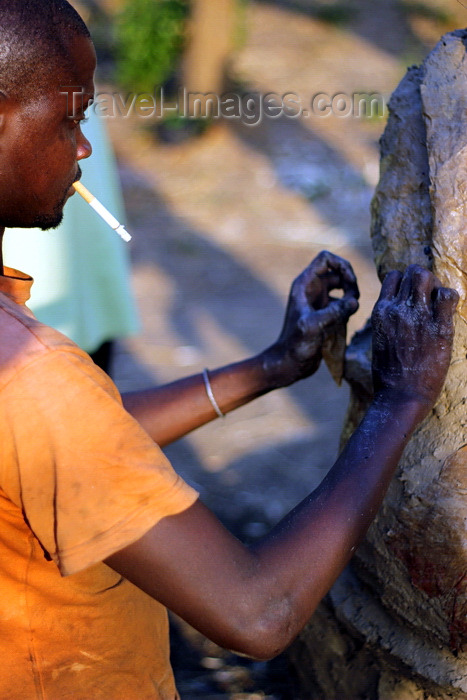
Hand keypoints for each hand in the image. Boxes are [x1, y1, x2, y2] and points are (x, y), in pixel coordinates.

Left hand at [263, 251, 358, 386]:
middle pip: (338, 272)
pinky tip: (346, 320)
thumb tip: (354, 302)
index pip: (326, 259)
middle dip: (350, 282)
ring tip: (351, 311)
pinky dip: (349, 308)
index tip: (350, 283)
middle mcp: (312, 290)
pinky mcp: (325, 315)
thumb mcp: (314, 326)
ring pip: (342, 288)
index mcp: (304, 285)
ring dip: (351, 296)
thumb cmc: (295, 345)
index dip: (342, 266)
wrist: (289, 364)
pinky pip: (342, 304)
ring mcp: (319, 302)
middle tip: (353, 301)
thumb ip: (334, 312)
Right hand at [371, 265, 457, 412]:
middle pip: (413, 272)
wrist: (400, 396)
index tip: (411, 294)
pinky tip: (447, 311)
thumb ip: (388, 320)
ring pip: (428, 277)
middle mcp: (398, 309)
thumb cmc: (389, 374)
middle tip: (429, 296)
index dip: (405, 281)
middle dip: (423, 279)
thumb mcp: (379, 339)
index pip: (393, 276)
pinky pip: (448, 295)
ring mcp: (419, 316)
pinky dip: (450, 297)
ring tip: (438, 302)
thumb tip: (396, 310)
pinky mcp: (440, 327)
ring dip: (436, 285)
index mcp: (381, 312)